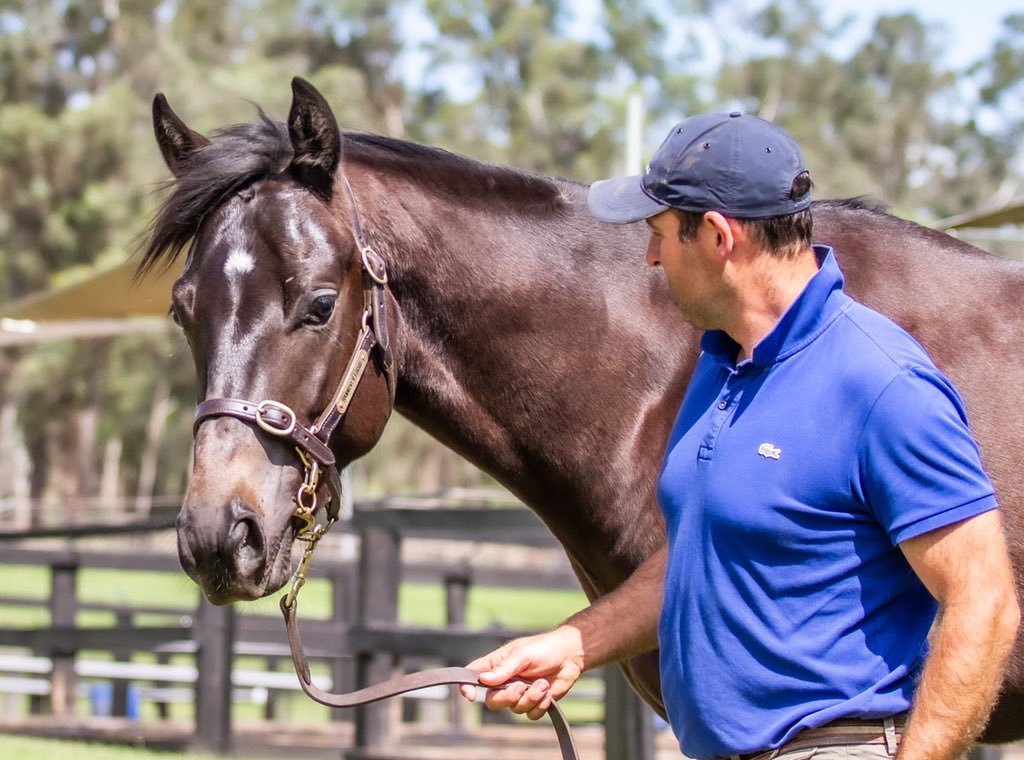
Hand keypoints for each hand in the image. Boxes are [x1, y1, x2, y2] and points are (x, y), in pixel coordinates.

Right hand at [460, 625, 584, 719]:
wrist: (570, 657)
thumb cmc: (544, 648)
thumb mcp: (523, 654)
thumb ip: (504, 668)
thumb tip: (483, 679)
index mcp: (497, 664)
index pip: (473, 676)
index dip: (467, 687)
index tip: (471, 696)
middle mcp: (505, 681)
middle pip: (493, 700)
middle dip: (507, 697)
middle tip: (521, 687)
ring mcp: (519, 693)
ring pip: (514, 709)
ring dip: (530, 698)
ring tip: (542, 683)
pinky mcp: (534, 702)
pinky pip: (530, 714)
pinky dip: (540, 704)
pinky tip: (548, 691)